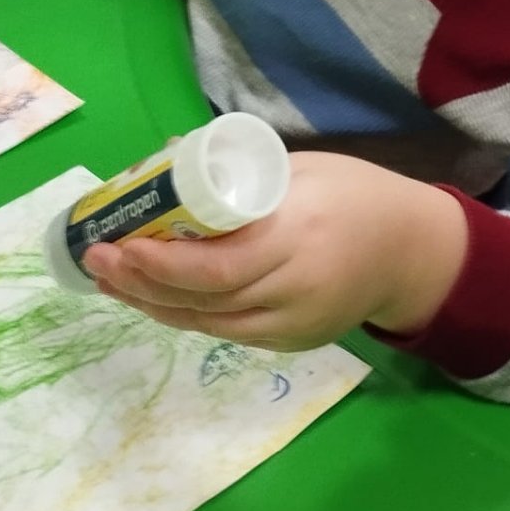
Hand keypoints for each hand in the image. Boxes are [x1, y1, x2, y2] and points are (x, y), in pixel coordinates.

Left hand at [82, 152, 469, 351]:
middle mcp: (294, 289)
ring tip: (109, 279)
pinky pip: (228, 331)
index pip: (221, 266)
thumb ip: (238, 180)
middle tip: (96, 259)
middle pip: (205, 300)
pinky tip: (153, 297)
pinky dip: (185, 314)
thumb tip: (165, 166)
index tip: (121, 245)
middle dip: (142, 284)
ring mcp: (294, 325)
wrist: (413, 251)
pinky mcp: (292, 343)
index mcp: (298, 236)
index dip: (164, 264)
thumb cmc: (352, 194)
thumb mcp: (299, 171)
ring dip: (152, 303)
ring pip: (209, 323)